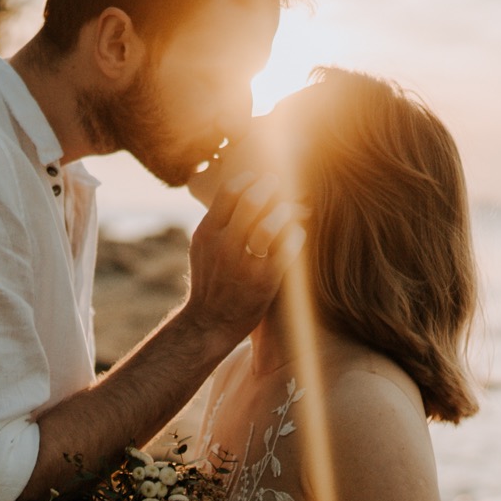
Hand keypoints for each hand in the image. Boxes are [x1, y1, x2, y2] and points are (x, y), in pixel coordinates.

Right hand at [182, 171, 305, 343]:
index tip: (260, 178)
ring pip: (270, 224)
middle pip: (251, 201)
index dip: (249, 179)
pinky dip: (296, 235)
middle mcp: (224, 246)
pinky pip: (287, 248)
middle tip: (280, 183)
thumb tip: (238, 190)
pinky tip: (297, 233)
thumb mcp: (202, 247)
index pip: (229, 192)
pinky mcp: (265, 281)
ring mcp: (244, 264)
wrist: (210, 322)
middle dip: (270, 187)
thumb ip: (216, 221)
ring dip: (285, 211)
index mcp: (207, 233)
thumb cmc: (210, 280)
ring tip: (290, 209)